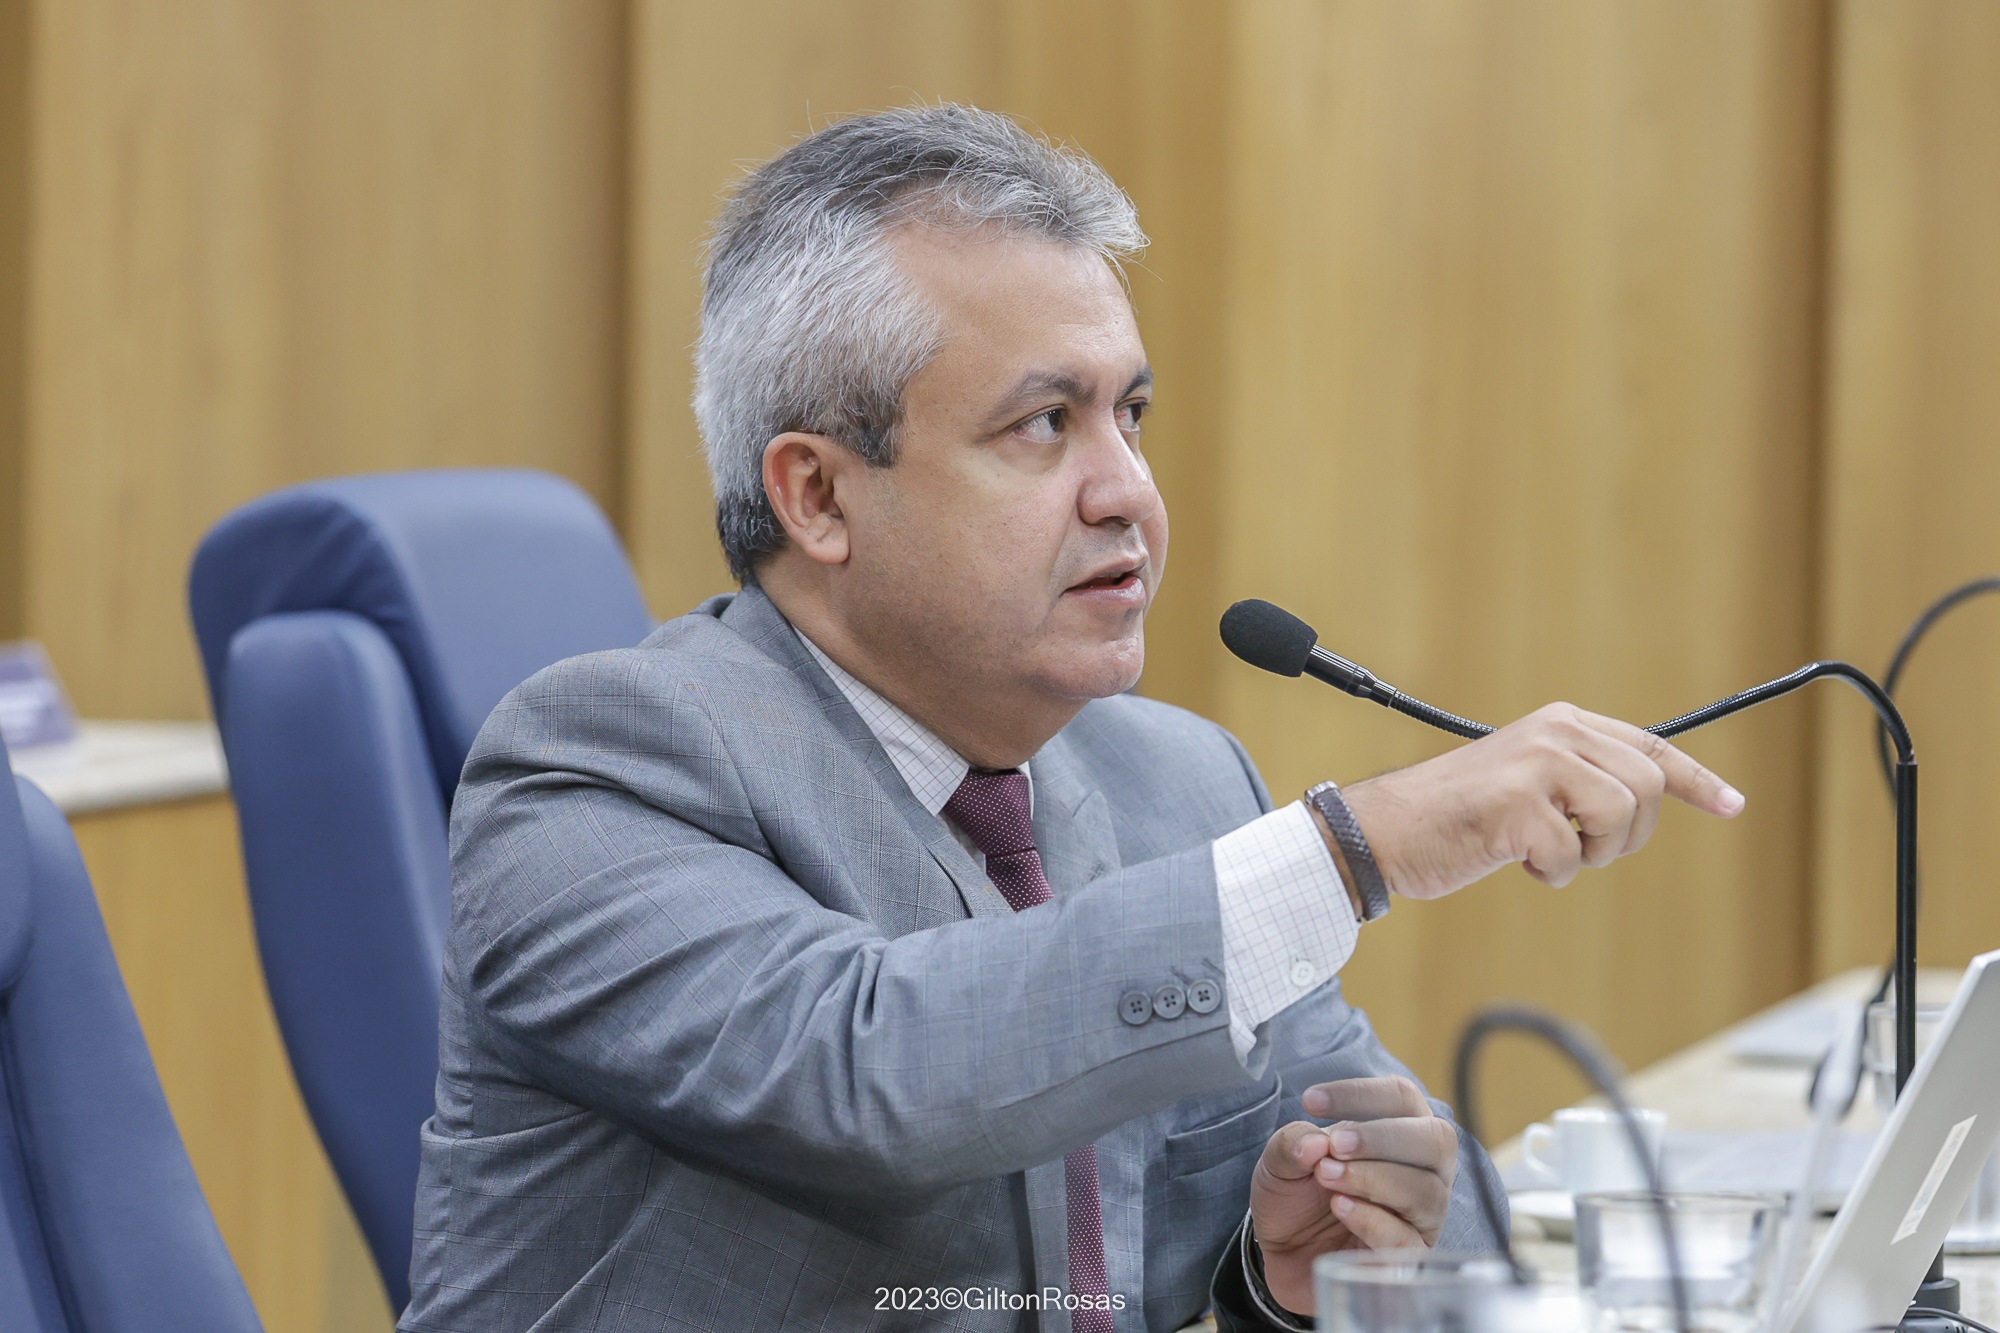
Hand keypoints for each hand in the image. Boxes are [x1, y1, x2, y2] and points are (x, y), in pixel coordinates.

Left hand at [1249, 1076, 1457, 1314]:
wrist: (1284, 1254)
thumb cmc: (1295, 1196)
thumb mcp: (1279, 1162)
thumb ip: (1292, 1143)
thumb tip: (1315, 1143)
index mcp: (1399, 1131)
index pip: (1402, 1097)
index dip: (1361, 1094)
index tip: (1311, 1101)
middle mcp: (1424, 1170)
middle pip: (1436, 1140)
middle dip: (1383, 1138)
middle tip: (1336, 1145)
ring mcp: (1422, 1217)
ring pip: (1425, 1191)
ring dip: (1374, 1178)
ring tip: (1327, 1176)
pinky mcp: (1408, 1258)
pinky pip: (1407, 1241)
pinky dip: (1373, 1221)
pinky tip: (1341, 1207)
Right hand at [1340, 701, 1743, 898]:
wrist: (1385, 830)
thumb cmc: (1457, 816)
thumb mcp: (1530, 781)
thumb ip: (1580, 779)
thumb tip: (1642, 802)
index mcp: (1562, 724)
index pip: (1650, 747)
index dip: (1697, 780)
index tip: (1732, 805)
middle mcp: (1555, 733)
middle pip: (1646, 788)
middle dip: (1626, 835)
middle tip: (1584, 849)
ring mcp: (1536, 765)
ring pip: (1618, 820)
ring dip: (1590, 855)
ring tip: (1545, 852)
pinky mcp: (1517, 805)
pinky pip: (1573, 857)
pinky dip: (1551, 873)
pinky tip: (1514, 859)